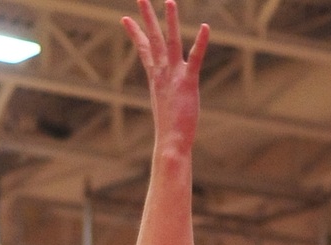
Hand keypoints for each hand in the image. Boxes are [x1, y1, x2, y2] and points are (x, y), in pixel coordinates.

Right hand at [123, 0, 208, 151]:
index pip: (144, 50)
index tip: (125, 18)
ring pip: (170, 42)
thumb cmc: (169, 133)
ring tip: (169, 0)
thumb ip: (166, 100)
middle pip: (153, 39)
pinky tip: (205, 26)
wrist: (171, 144)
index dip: (135, 33)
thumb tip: (164, 104)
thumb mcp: (165, 109)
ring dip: (170, 20)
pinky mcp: (188, 82)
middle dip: (146, 16)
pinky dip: (200, 42)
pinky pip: (195, 58)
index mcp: (156, 78)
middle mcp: (162, 73)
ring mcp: (174, 76)